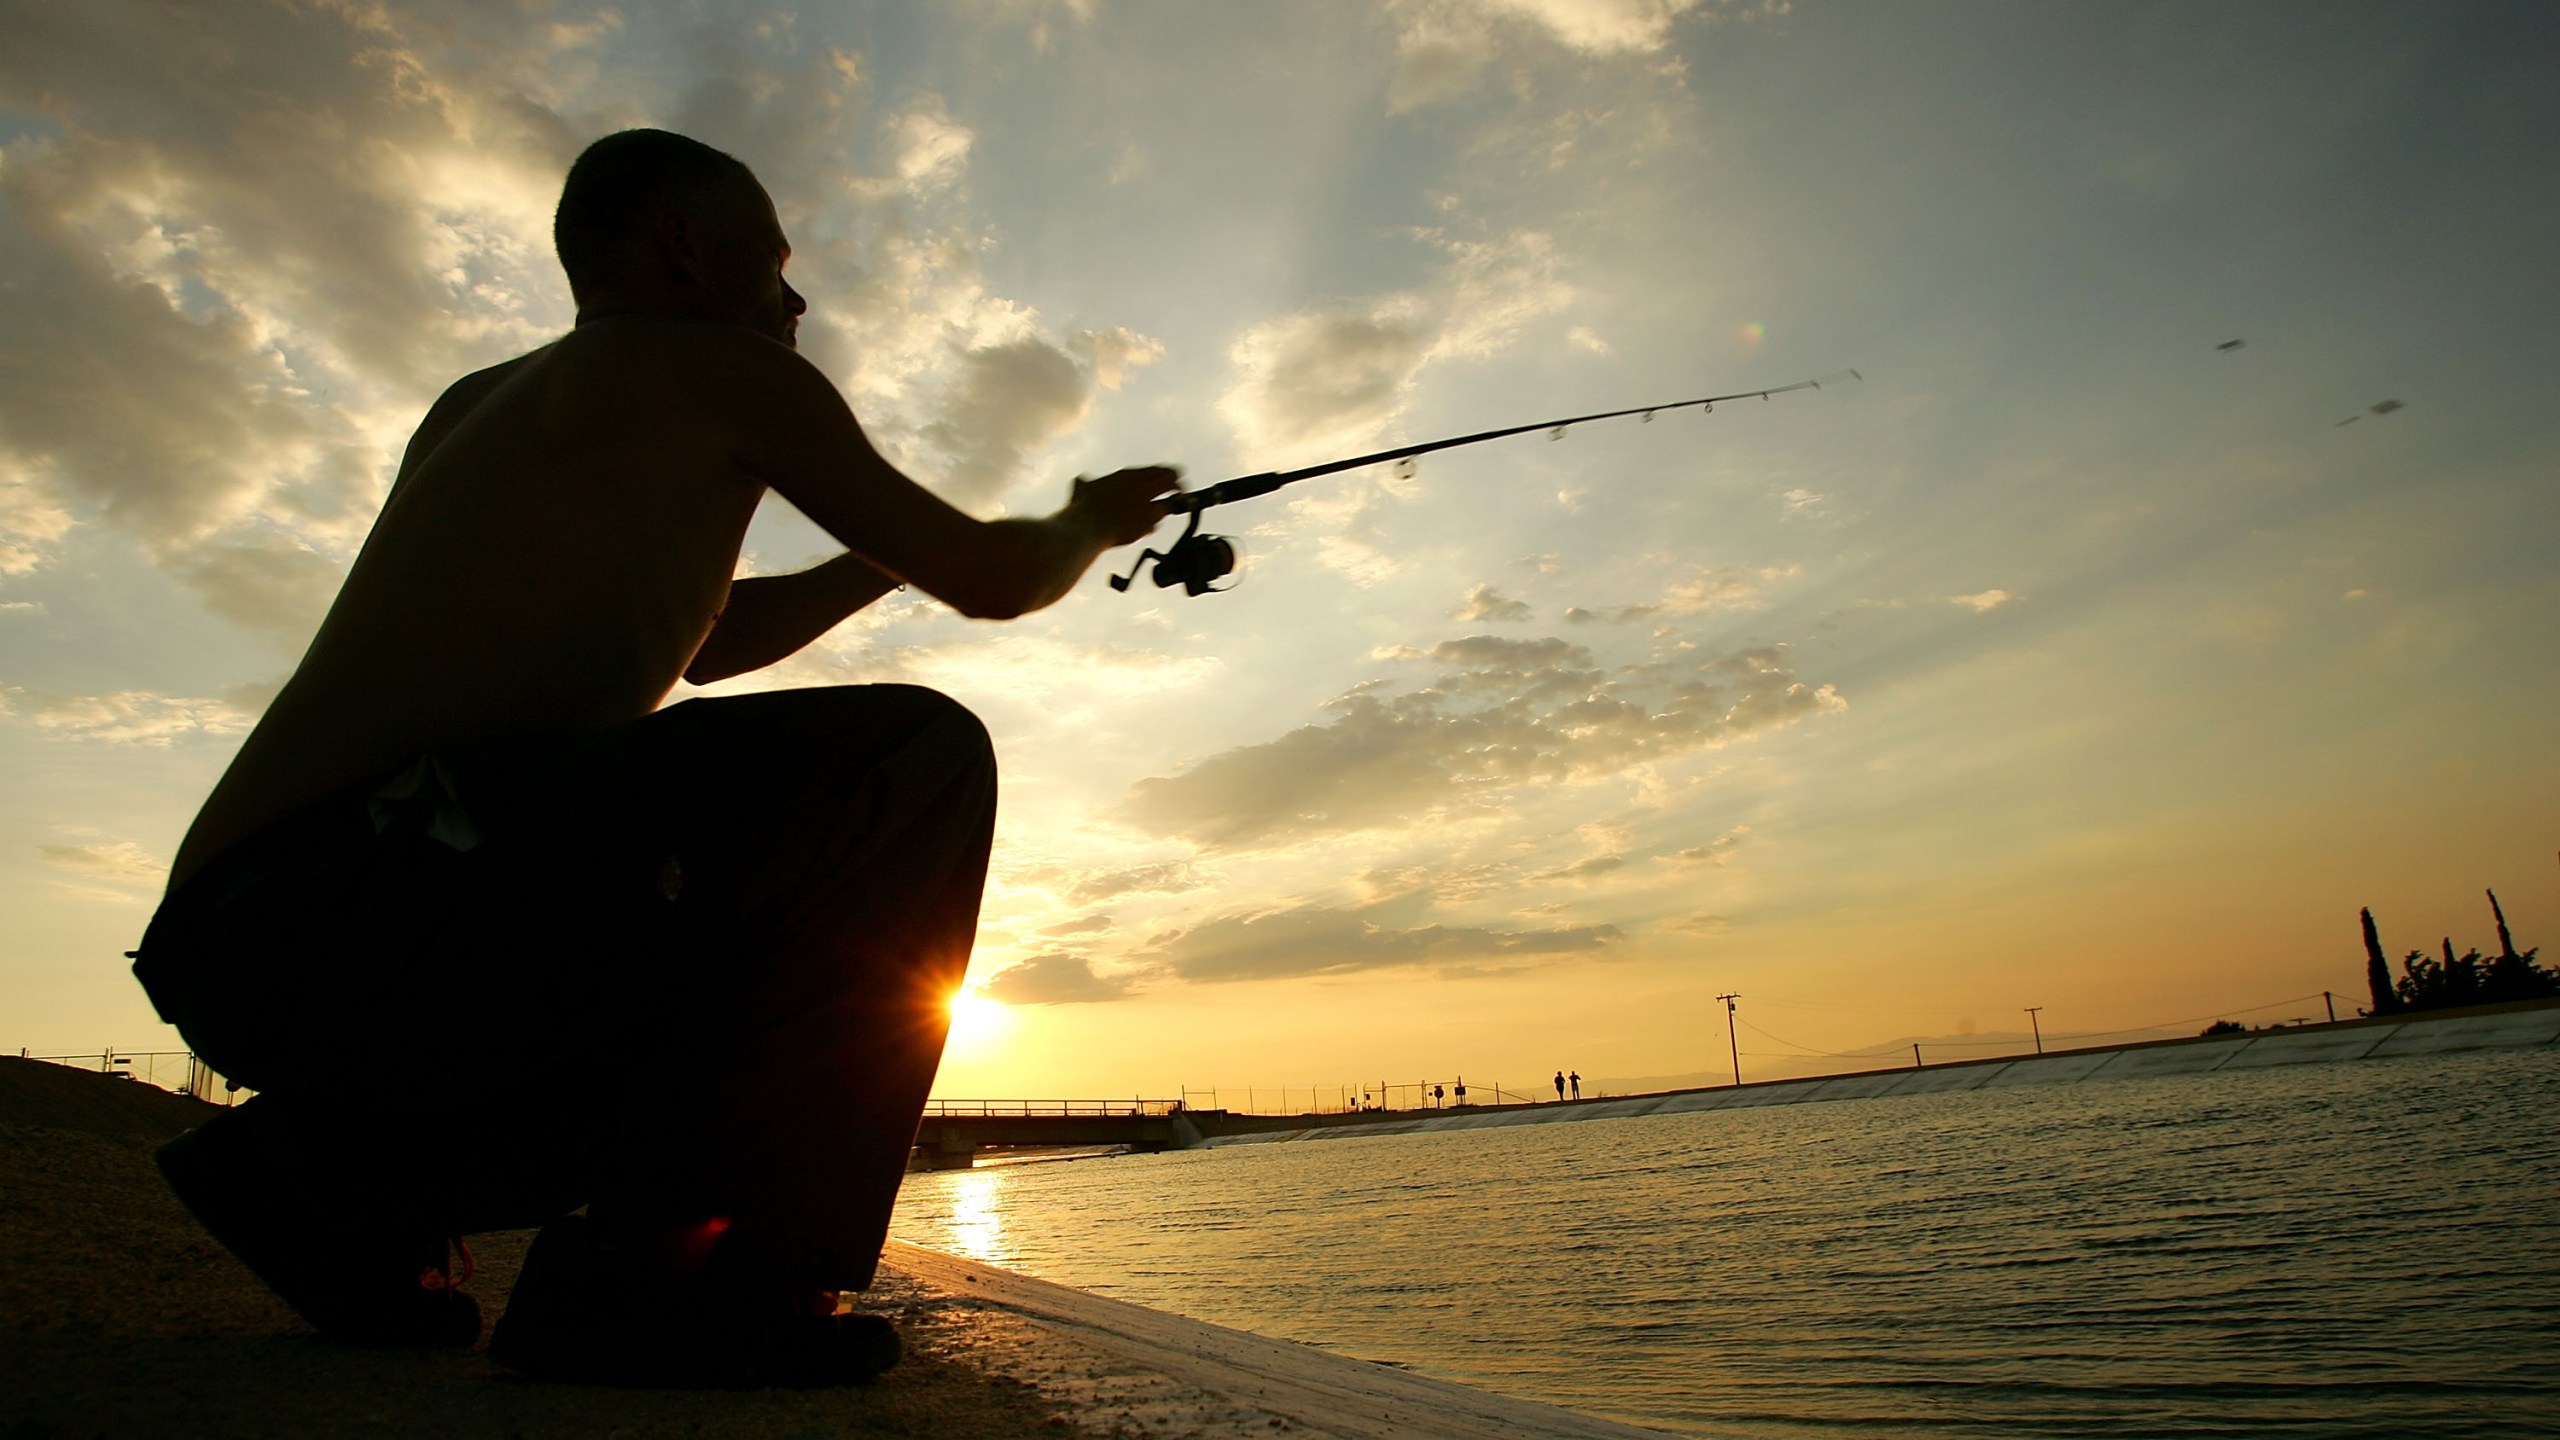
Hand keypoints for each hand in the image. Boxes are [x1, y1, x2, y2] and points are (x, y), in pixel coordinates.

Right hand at [1067, 466, 1182, 546]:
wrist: (1086, 527)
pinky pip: (1156, 525)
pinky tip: (1145, 527)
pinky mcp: (1146, 526)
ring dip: (1167, 508)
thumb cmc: (1081, 506)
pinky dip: (1152, 525)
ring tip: (1163, 511)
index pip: (1160, 470)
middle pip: (1172, 482)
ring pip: (1169, 505)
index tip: (1172, 478)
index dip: (1169, 474)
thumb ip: (1086, 482)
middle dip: (1179, 487)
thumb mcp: (1082, 486)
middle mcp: (1143, 488)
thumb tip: (1081, 480)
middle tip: (1180, 492)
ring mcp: (1147, 508)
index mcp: (1130, 475)